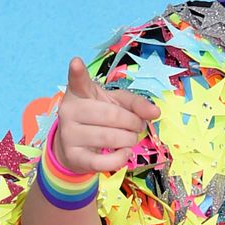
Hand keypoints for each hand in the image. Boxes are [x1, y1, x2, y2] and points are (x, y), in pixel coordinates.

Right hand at [51, 57, 160, 173]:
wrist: (76, 147)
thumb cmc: (99, 119)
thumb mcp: (116, 104)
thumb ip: (136, 103)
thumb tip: (155, 112)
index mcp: (79, 93)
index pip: (78, 81)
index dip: (78, 72)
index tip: (77, 62)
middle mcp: (69, 111)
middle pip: (112, 115)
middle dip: (133, 122)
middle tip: (138, 125)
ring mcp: (68, 134)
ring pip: (110, 138)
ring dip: (130, 139)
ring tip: (130, 138)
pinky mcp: (73, 157)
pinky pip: (102, 162)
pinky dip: (120, 158)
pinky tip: (124, 152)